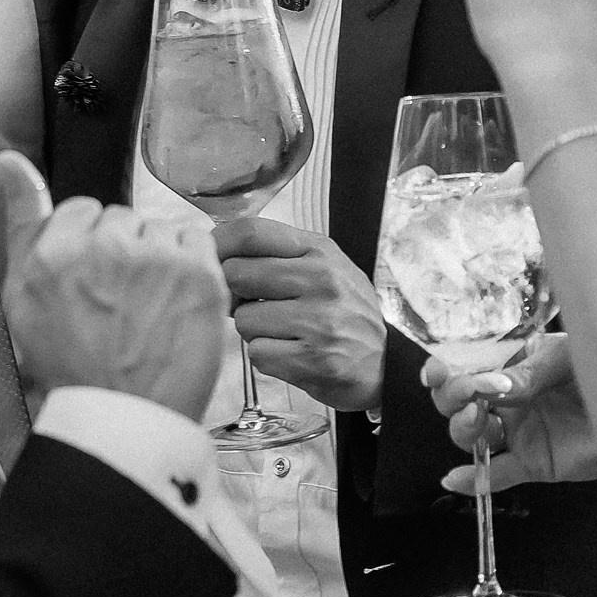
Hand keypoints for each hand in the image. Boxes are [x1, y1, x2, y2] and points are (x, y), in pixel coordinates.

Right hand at [0, 154, 230, 420]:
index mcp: (53, 253)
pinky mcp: (200, 272)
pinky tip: (177, 299)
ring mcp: (156, 257)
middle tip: (121, 303)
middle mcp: (104, 246)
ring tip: (150, 306)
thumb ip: (21, 221)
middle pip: (121, 218)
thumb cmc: (70, 364)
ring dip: (158, 257)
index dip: (89, 246)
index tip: (93, 284)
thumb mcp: (23, 298)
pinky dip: (191, 263)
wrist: (125, 419)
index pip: (82, 210)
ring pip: (158, 228)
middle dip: (123, 251)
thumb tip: (8, 158)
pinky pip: (195, 238)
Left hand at [213, 217, 386, 411]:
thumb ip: (280, 256)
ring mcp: (318, 320)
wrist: (388, 365)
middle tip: (252, 305)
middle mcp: (321, 279)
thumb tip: (218, 253)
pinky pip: (257, 354)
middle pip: (237, 274)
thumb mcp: (327, 269)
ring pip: (244, 319)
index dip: (218, 244)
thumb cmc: (349, 315)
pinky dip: (267, 357)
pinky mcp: (312, 359)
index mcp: (320, 251)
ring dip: (254, 331)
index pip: (252, 232)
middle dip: (234, 294)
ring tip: (283, 334)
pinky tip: (291, 355)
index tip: (208, 257)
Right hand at [423, 333, 596, 494]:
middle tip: (466, 394)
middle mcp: (509, 399)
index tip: (436, 372)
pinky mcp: (534, 463)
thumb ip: (527, 374)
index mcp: (512, 365)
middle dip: (452, 398)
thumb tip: (490, 386)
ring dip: (464, 428)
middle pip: (459, 403)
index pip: (468, 367)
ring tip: (477, 418)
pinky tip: (455, 479)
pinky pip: (498, 474)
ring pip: (472, 436)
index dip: (445, 371)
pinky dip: (475, 479)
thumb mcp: (565, 358)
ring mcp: (520, 432)